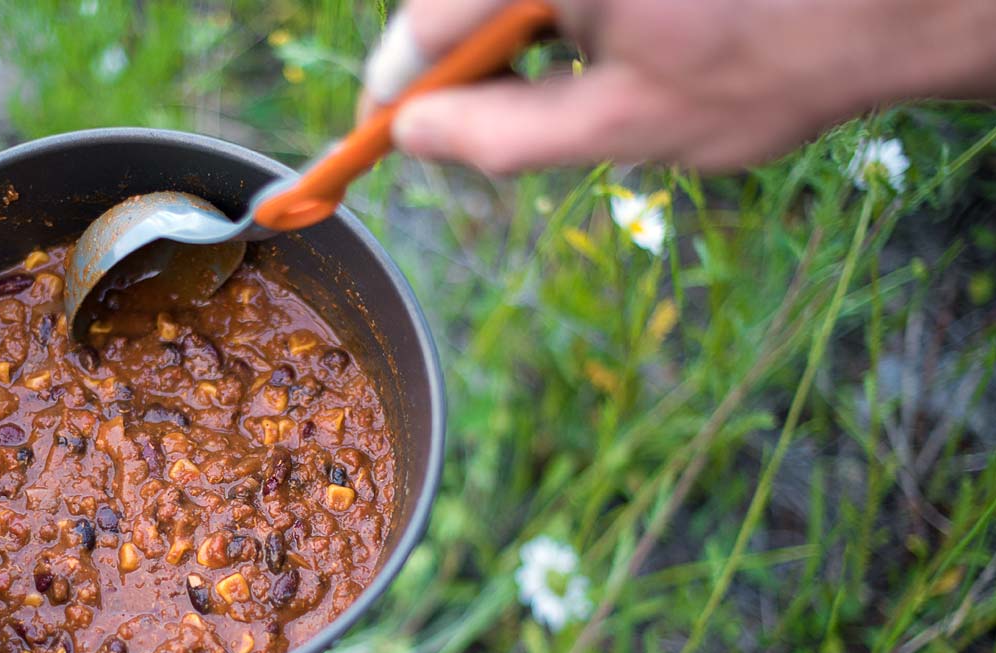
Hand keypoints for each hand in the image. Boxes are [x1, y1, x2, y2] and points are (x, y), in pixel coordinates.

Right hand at [364, 0, 995, 172]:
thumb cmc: (774, 64)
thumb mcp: (624, 125)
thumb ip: (502, 135)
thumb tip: (413, 134)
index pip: (427, 27)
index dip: (397, 89)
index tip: (382, 135)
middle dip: (469, 57)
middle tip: (504, 114)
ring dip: (519, 29)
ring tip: (595, 66)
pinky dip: (562, 7)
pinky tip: (624, 26)